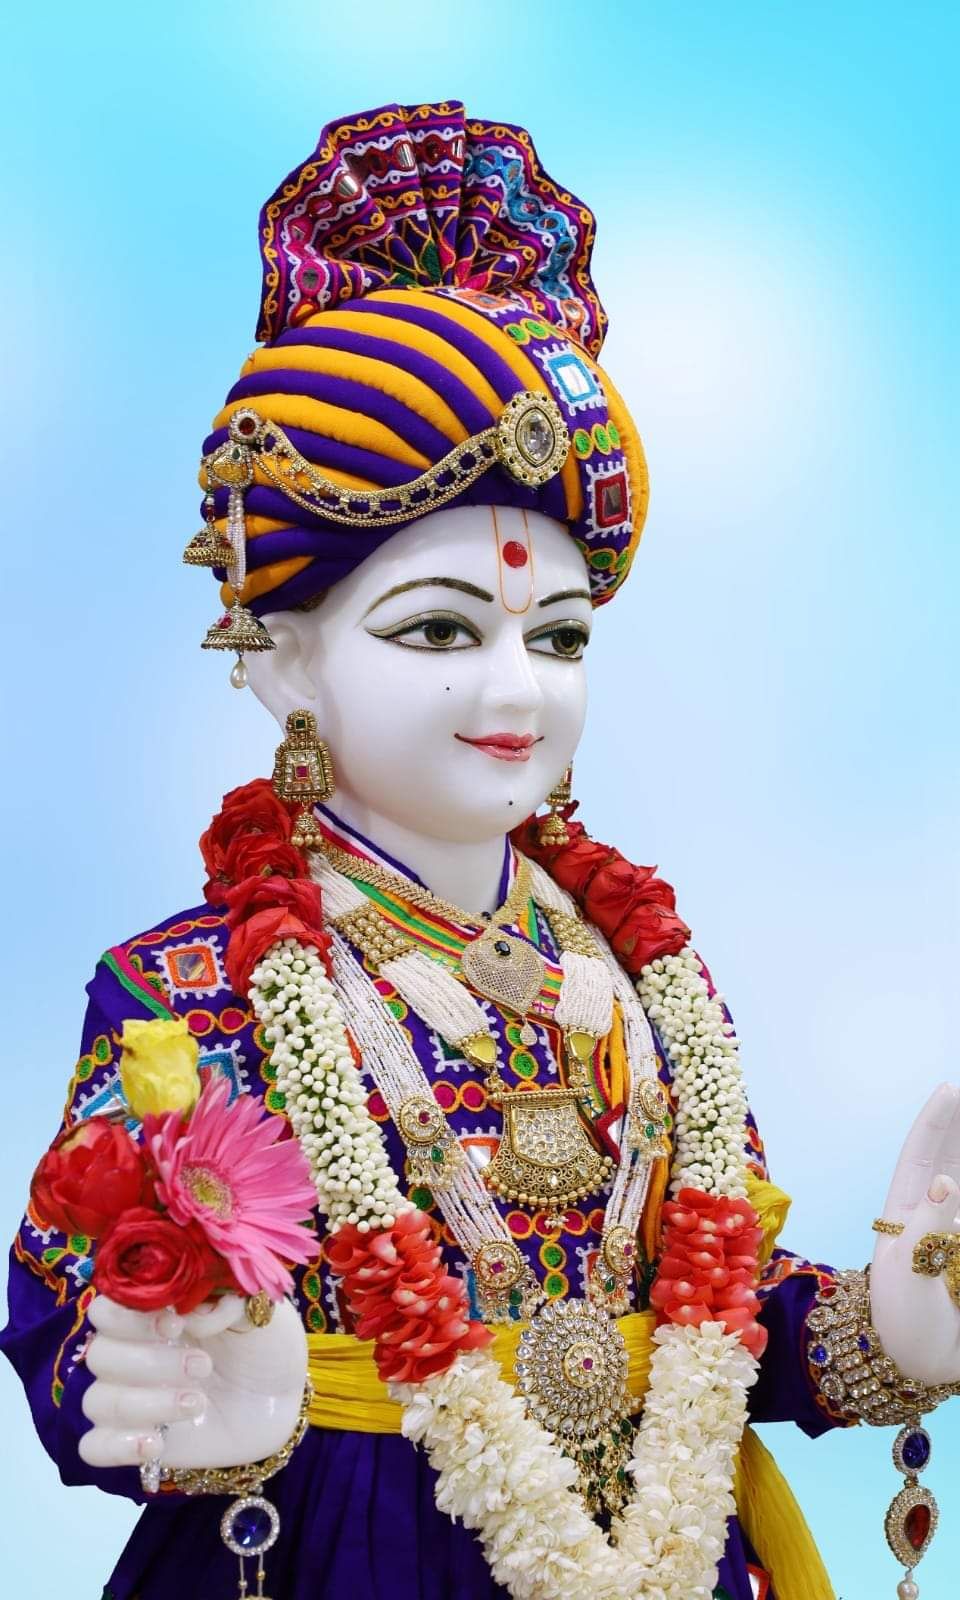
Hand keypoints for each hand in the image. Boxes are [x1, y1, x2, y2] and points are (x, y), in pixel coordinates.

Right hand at [78, 1292, 307, 1471]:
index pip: (108, 1307)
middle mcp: (134, 1351)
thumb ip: (228, 1299)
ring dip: (145, 1404)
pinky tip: (157, 1442)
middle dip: (149, 1362)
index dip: (131, 1316)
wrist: (283, 1398)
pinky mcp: (135, 1439)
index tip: (177, 1323)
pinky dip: (117, 1446)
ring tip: (198, 1403)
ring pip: (97, 1401)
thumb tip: (199, 1308)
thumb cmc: (264, 1343)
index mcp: (156, 1311)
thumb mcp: (259, 1312)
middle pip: (100, 1354)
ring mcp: (132, 1397)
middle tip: (202, 1366)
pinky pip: (95, 1447)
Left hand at [870, 1083, 959, 1386]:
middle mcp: (935, 1213)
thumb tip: (946, 1180)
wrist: (917, 1363)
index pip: (922, 1154)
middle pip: (953, 1156)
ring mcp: (956, 1233)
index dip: (936, 1121)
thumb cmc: (901, 1315)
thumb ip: (930, 1226)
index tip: (949, 1089)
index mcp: (907, 1210)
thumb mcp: (908, 1270)